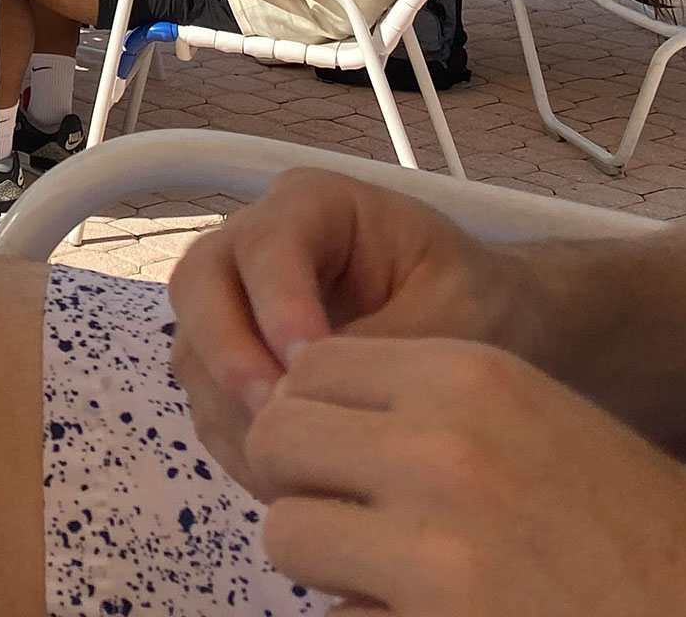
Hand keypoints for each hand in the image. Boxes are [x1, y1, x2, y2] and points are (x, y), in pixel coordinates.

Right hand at [168, 169, 544, 492]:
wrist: (493, 336)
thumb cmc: (482, 306)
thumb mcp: (454, 314)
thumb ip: (384, 345)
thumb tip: (313, 396)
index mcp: (314, 206)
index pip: (267, 244)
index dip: (276, 304)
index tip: (311, 367)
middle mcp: (256, 246)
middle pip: (198, 285)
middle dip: (229, 355)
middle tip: (276, 419)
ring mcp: (235, 304)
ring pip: (192, 347)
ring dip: (230, 408)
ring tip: (292, 464)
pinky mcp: (234, 362)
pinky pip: (206, 398)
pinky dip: (236, 440)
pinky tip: (289, 478)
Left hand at [247, 337, 685, 616]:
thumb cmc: (640, 528)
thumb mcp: (538, 421)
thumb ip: (424, 411)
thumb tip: (300, 413)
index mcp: (471, 377)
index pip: (312, 366)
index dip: (313, 413)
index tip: (339, 453)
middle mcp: (441, 444)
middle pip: (278, 436)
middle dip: (300, 480)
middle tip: (351, 518)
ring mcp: (435, 539)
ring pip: (288, 530)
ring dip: (324, 557)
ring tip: (388, 574)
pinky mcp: (434, 616)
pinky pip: (334, 612)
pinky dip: (358, 613)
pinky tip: (419, 610)